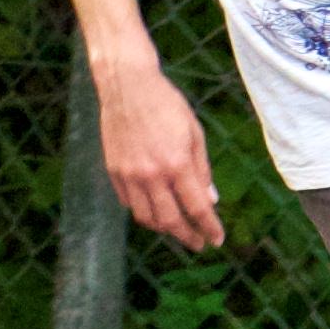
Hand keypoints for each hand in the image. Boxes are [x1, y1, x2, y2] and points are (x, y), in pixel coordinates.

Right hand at [98, 61, 223, 250]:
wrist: (127, 85)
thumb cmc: (166, 104)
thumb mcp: (194, 133)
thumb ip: (202, 170)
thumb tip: (211, 200)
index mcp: (177, 163)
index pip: (197, 208)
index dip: (209, 228)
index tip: (216, 240)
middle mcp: (151, 174)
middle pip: (170, 221)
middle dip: (188, 236)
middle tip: (198, 244)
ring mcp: (129, 175)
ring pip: (147, 218)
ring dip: (164, 228)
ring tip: (177, 227)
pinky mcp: (113, 171)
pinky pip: (130, 203)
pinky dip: (144, 211)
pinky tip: (155, 207)